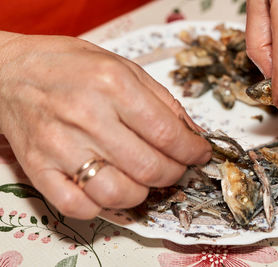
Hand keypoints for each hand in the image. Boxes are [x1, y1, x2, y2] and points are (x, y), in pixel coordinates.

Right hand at [0, 33, 211, 218]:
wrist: (11, 73)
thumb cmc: (69, 66)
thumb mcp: (123, 67)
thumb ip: (163, 101)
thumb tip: (193, 133)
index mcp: (113, 85)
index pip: (167, 133)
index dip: (192, 151)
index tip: (200, 155)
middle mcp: (87, 117)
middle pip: (149, 167)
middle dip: (175, 173)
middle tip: (177, 166)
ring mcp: (60, 146)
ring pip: (119, 194)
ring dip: (143, 192)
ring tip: (145, 177)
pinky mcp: (38, 168)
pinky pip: (79, 206)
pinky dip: (103, 206)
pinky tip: (111, 188)